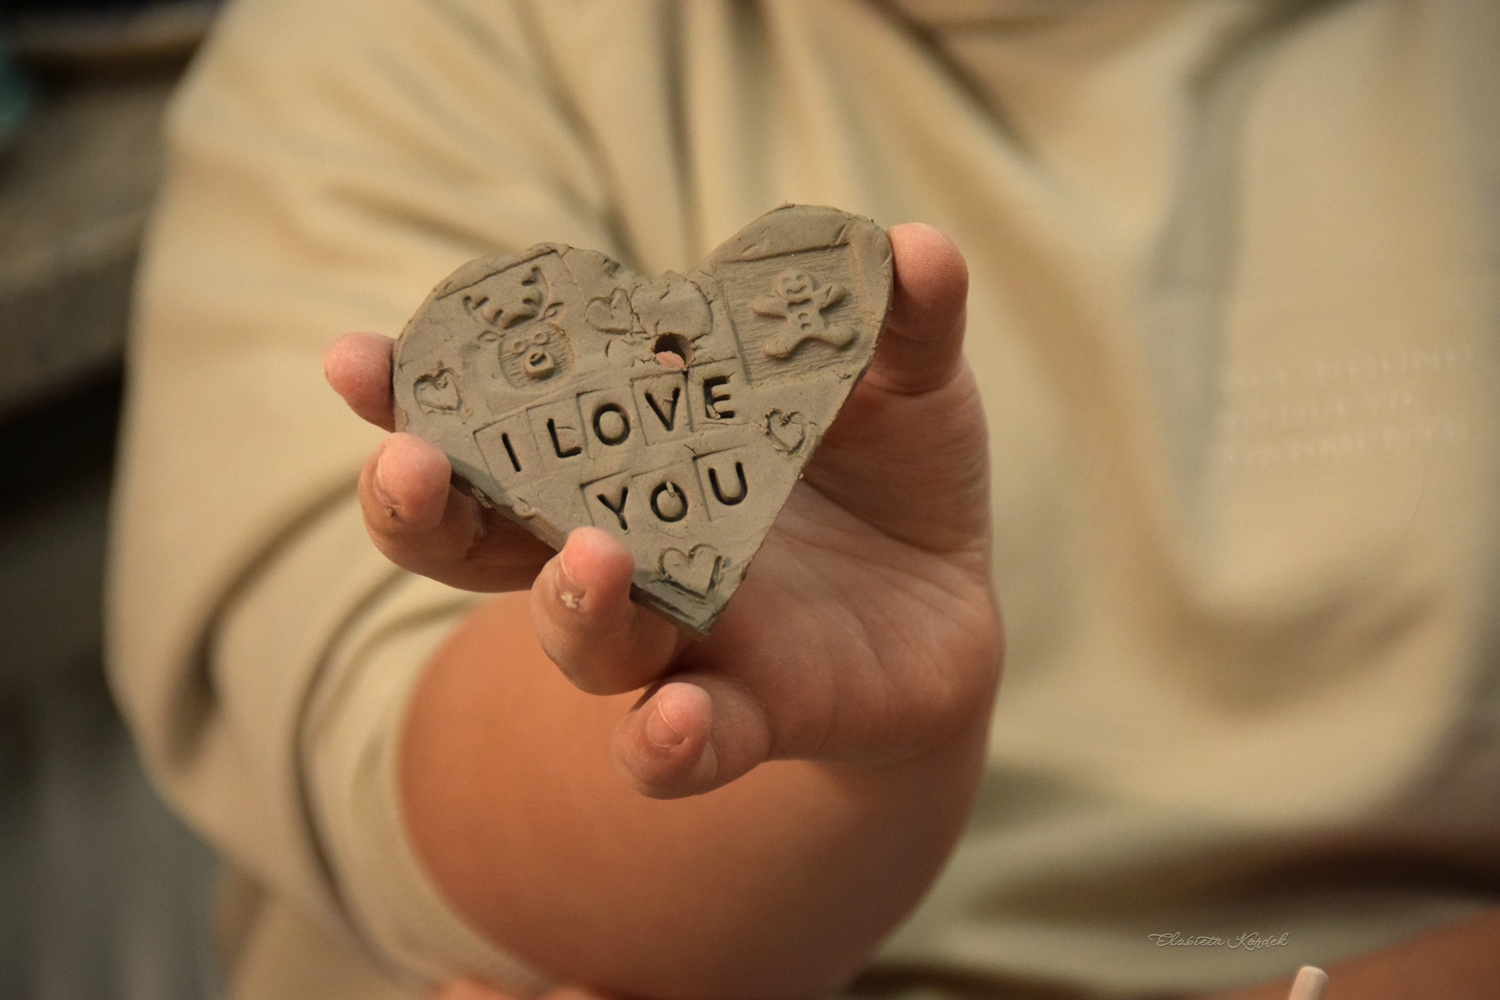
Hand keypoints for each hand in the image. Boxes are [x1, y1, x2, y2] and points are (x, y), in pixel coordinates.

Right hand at [325, 223, 999, 798]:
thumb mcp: (906, 385)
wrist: (942, 606)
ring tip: (592, 556)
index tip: (357, 359)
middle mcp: (628, 547)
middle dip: (429, 506)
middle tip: (408, 462)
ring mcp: (684, 638)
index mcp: (633, 449)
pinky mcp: (752, 715)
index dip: (420, 393)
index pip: (504, 419)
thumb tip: (913, 247)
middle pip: (488, 542)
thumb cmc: (885, 475)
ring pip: (581, 641)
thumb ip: (903, 322)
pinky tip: (667, 722)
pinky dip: (663, 744)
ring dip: (569, 604)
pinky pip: (682, 746)